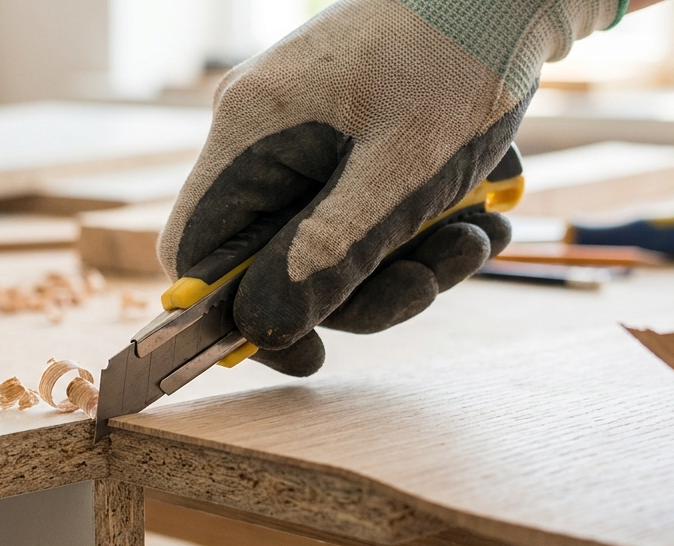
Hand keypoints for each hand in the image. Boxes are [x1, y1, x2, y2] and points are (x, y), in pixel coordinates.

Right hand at [158, 0, 624, 374]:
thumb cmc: (457, 62)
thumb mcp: (399, 178)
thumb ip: (326, 256)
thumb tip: (262, 329)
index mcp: (247, 133)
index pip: (195, 253)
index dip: (238, 317)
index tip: (310, 354)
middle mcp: (258, 131)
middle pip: (272, 256)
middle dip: (361, 286)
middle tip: (438, 279)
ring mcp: (300, 130)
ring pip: (324, 238)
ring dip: (404, 259)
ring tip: (478, 236)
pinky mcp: (342, 131)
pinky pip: (356, 206)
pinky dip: (413, 225)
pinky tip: (476, 214)